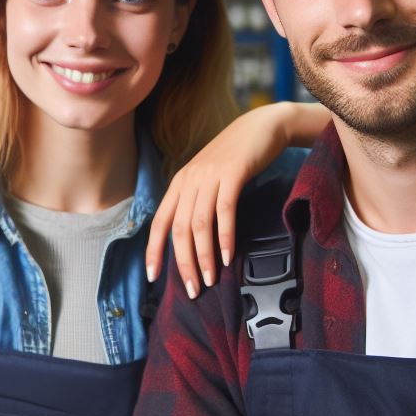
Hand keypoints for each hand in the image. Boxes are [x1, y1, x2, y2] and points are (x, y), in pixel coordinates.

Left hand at [146, 104, 295, 297]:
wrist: (262, 126)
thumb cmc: (237, 158)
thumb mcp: (209, 179)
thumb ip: (198, 202)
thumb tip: (193, 240)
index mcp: (180, 183)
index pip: (159, 223)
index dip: (154, 251)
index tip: (154, 277)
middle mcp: (189, 179)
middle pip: (180, 229)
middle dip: (184, 263)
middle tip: (194, 289)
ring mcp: (210, 175)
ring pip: (199, 224)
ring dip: (205, 257)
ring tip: (211, 280)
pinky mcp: (232, 173)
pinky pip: (224, 211)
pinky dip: (225, 237)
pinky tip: (229, 257)